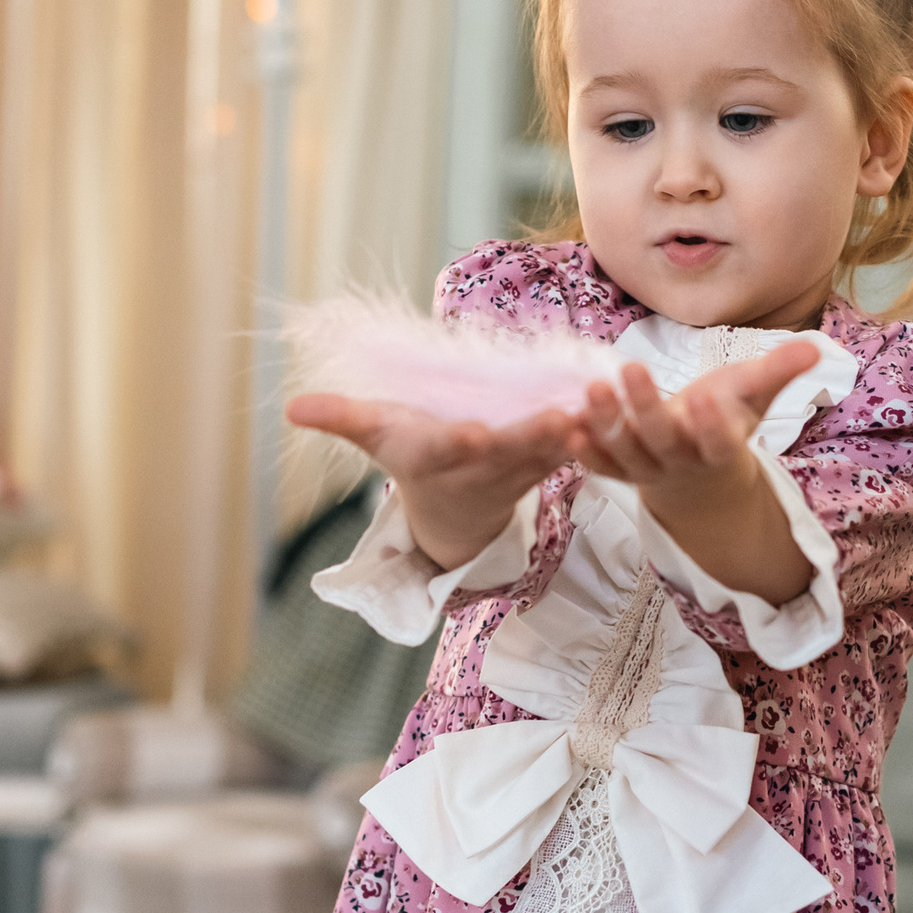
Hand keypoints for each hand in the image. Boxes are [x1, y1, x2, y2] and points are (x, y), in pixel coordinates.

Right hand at [285, 394, 574, 572]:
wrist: (456, 508)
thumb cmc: (412, 452)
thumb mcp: (375, 435)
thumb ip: (340, 418)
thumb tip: (290, 408)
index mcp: (439, 455)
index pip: (448, 449)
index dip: (459, 442)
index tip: (471, 434)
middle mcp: (482, 464)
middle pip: (510, 449)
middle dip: (533, 435)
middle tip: (559, 416)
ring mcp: (520, 466)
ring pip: (552, 449)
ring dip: (578, 431)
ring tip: (602, 405)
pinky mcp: (550, 461)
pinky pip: (577, 446)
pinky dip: (597, 431)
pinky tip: (622, 405)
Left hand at [570, 341, 822, 604]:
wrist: (699, 475)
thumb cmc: (727, 419)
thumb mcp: (754, 397)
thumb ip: (780, 372)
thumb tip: (817, 347)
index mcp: (720, 447)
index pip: (720, 441)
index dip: (712, 425)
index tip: (705, 398)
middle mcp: (682, 461)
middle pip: (663, 441)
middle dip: (646, 408)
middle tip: (632, 368)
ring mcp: (647, 469)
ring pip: (625, 453)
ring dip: (607, 423)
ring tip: (593, 387)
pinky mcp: (619, 470)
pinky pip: (600, 465)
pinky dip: (584, 449)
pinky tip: (568, 423)